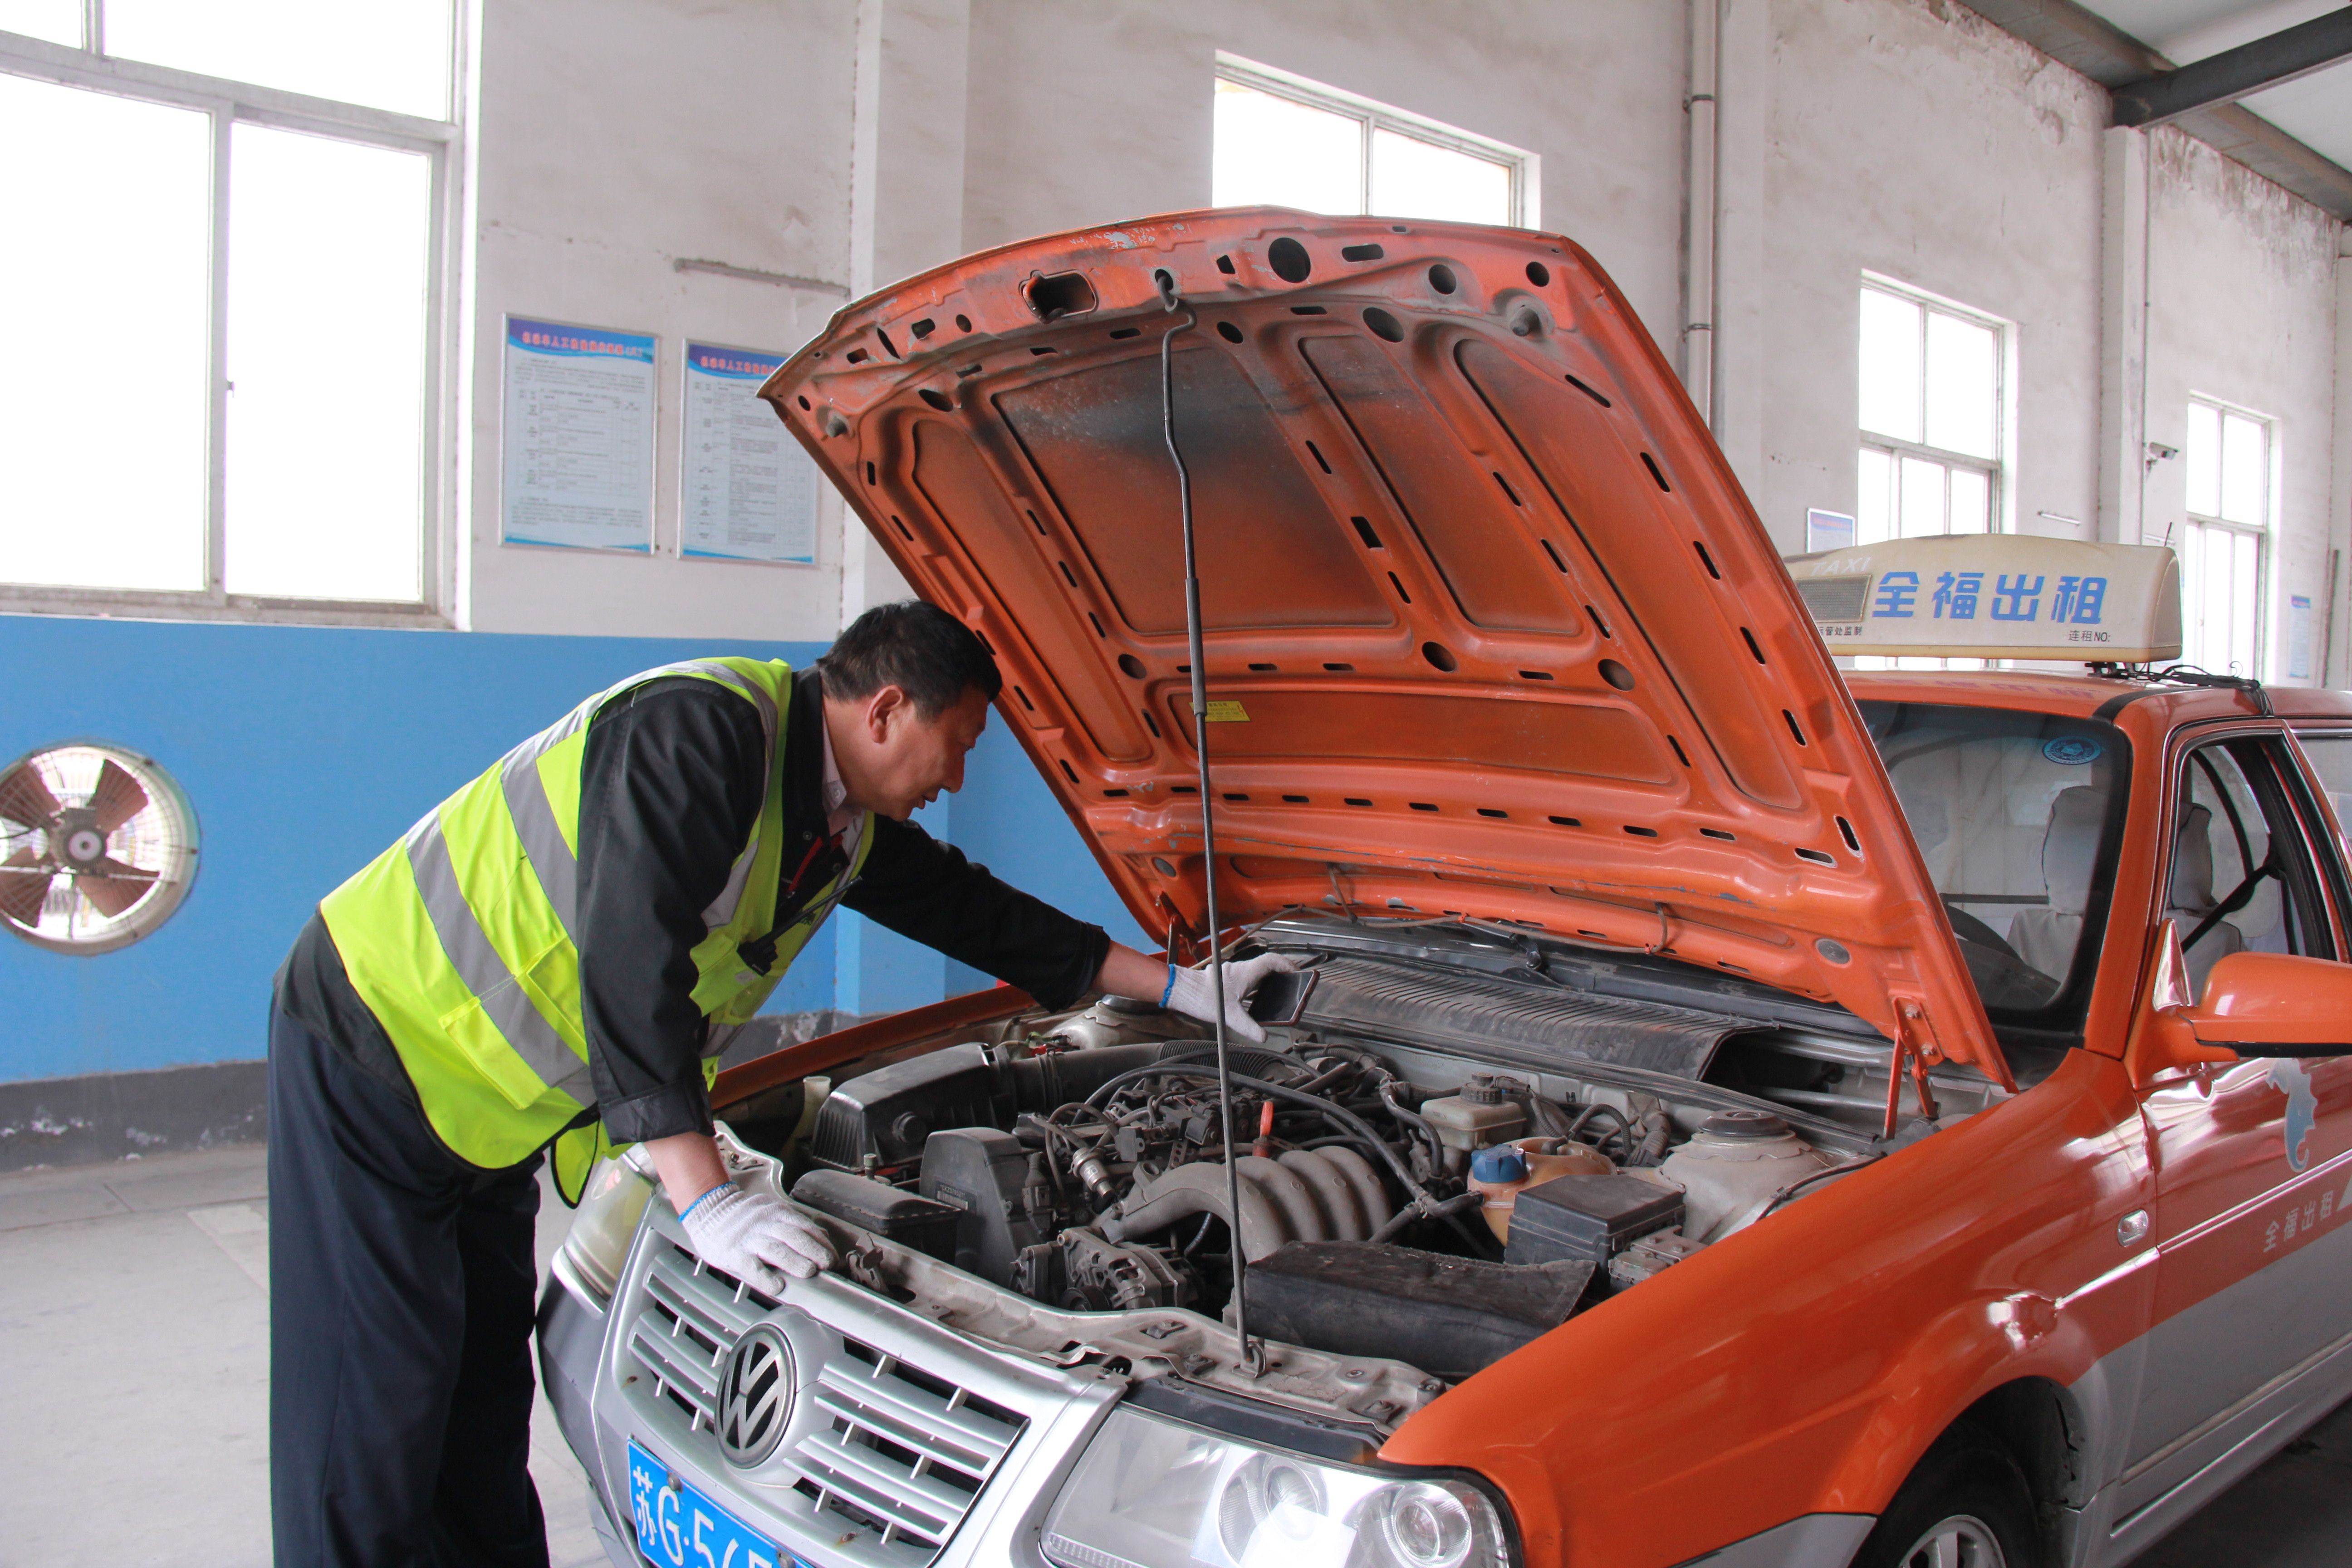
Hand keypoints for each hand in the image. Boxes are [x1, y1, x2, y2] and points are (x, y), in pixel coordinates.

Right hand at [677, 1182, 835, 1292]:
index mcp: (777, 1212)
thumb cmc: (744, 1219)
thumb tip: (821, 1238)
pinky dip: (765, 1277)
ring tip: (809, 1272)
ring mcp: (750, 1238)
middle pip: (795, 1236)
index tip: (833, 1258)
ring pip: (777, 1249)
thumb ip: (793, 1225)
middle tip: (827, 1265)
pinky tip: (777, 1286)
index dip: (822, 1243)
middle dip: (814, 1251)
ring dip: (795, 1261)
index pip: (806, 1227)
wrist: (709, 1211)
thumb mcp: (770, 1214)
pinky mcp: (734, 1253)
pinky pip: (752, 1266)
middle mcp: (765, 1223)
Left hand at [1162, 952, 1298, 1043]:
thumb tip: (1263, 1036)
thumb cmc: (1202, 998)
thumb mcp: (1230, 1016)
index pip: (1271, 961)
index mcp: (1245, 973)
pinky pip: (1245, 979)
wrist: (1181, 990)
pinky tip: (1253, 999)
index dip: (1286, 964)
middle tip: (1289, 982)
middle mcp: (1239, 970)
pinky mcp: (1225, 980)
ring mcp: (1232, 974)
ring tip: (1275, 992)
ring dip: (1266, 979)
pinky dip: (1254, 985)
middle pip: (1265, 966)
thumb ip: (1248, 1027)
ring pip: (1254, 972)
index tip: (1295, 971)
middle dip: (1279, 973)